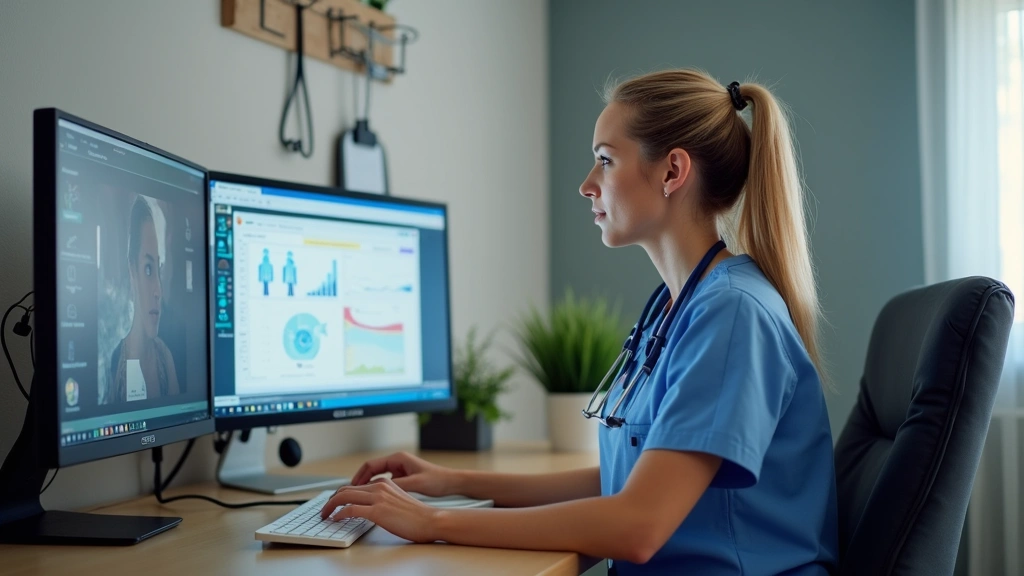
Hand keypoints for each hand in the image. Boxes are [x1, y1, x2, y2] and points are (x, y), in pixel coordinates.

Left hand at [319, 478, 440, 542]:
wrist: (431, 520)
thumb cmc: (418, 515)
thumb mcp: (398, 500)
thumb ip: (384, 499)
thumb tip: (370, 507)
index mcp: (384, 483)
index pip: (355, 485)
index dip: (340, 494)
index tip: (334, 503)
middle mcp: (379, 486)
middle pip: (345, 489)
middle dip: (331, 500)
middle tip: (325, 510)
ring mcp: (378, 498)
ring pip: (344, 496)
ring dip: (330, 506)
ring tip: (325, 515)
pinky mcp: (377, 511)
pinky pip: (350, 510)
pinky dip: (339, 514)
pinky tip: (335, 519)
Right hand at [350, 451, 454, 496]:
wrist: (451, 482)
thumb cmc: (437, 480)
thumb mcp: (415, 484)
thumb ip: (397, 485)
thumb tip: (378, 489)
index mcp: (398, 459)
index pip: (370, 465)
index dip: (358, 476)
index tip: (350, 487)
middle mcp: (397, 462)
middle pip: (371, 469)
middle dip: (360, 480)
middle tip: (349, 493)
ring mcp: (400, 469)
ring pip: (377, 476)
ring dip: (367, 485)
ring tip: (358, 497)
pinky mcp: (403, 477)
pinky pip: (384, 481)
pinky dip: (376, 488)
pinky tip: (374, 499)